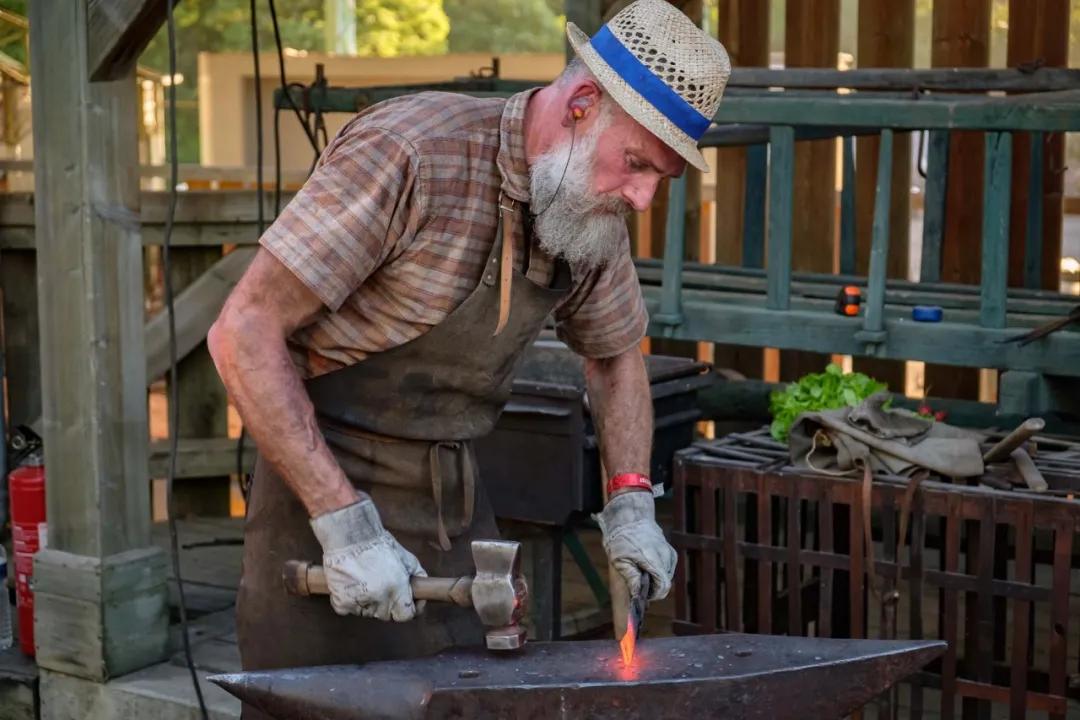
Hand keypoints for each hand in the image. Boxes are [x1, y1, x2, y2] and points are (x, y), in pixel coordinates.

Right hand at [309, 500, 426, 620]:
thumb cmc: (379, 544)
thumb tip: (422, 592)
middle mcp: (379, 600)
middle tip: (381, 585)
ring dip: (368, 602)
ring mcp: (359, 603)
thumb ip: (417, 577)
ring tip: (364, 580)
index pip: (406, 616)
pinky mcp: (341, 603)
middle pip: (386, 615)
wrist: (350, 535)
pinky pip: (349, 609)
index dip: (408, 609)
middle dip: (387, 603)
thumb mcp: (407, 558)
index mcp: (397, 589)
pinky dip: (349, 600)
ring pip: (367, 613)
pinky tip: (351, 583)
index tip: (406, 602)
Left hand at [595, 490, 675, 600]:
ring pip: (667, 577)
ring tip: (641, 571)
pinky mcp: (670, 551)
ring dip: (655, 580)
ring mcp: (669, 553)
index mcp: (653, 559)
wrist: (630, 517)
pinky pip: (667, 569)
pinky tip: (647, 566)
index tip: (642, 595)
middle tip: (638, 584)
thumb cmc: (622, 538)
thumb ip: (631, 579)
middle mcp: (665, 557)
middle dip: (653, 588)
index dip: (653, 595)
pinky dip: (659, 572)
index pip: (663, 587)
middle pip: (665, 583)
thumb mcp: (620, 560)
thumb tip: (637, 596)